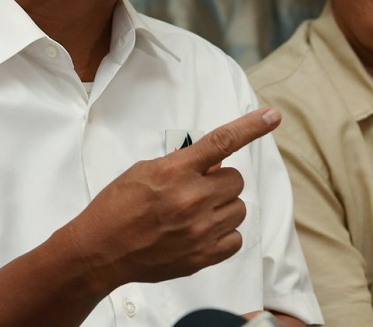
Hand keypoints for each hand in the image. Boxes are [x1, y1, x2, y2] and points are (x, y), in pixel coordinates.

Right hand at [68, 107, 281, 285]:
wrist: (100, 250)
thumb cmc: (117, 206)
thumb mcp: (145, 171)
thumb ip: (183, 165)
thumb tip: (214, 163)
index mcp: (175, 171)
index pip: (222, 142)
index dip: (251, 127)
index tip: (272, 116)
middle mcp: (192, 198)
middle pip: (236, 180)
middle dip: (220, 182)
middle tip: (197, 190)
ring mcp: (199, 229)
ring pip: (239, 208)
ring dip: (222, 207)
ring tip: (195, 213)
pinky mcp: (202, 256)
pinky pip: (236, 238)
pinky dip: (224, 234)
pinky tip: (201, 233)